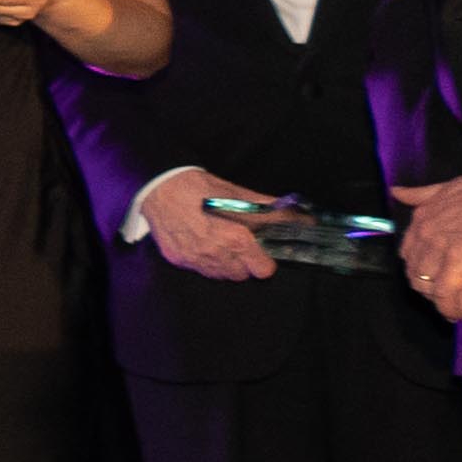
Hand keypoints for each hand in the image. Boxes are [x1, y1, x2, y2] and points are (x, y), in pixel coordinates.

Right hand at [142, 171, 275, 283]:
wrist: (158, 186)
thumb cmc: (200, 188)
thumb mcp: (237, 195)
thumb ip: (270, 210)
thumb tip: (303, 219)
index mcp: (235, 239)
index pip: (263, 270)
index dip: (265, 260)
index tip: (262, 250)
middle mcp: (215, 255)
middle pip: (242, 275)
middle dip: (245, 263)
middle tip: (239, 245)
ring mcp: (194, 260)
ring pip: (220, 275)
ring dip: (224, 264)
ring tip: (219, 244)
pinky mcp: (177, 260)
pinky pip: (199, 269)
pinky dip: (204, 261)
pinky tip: (200, 243)